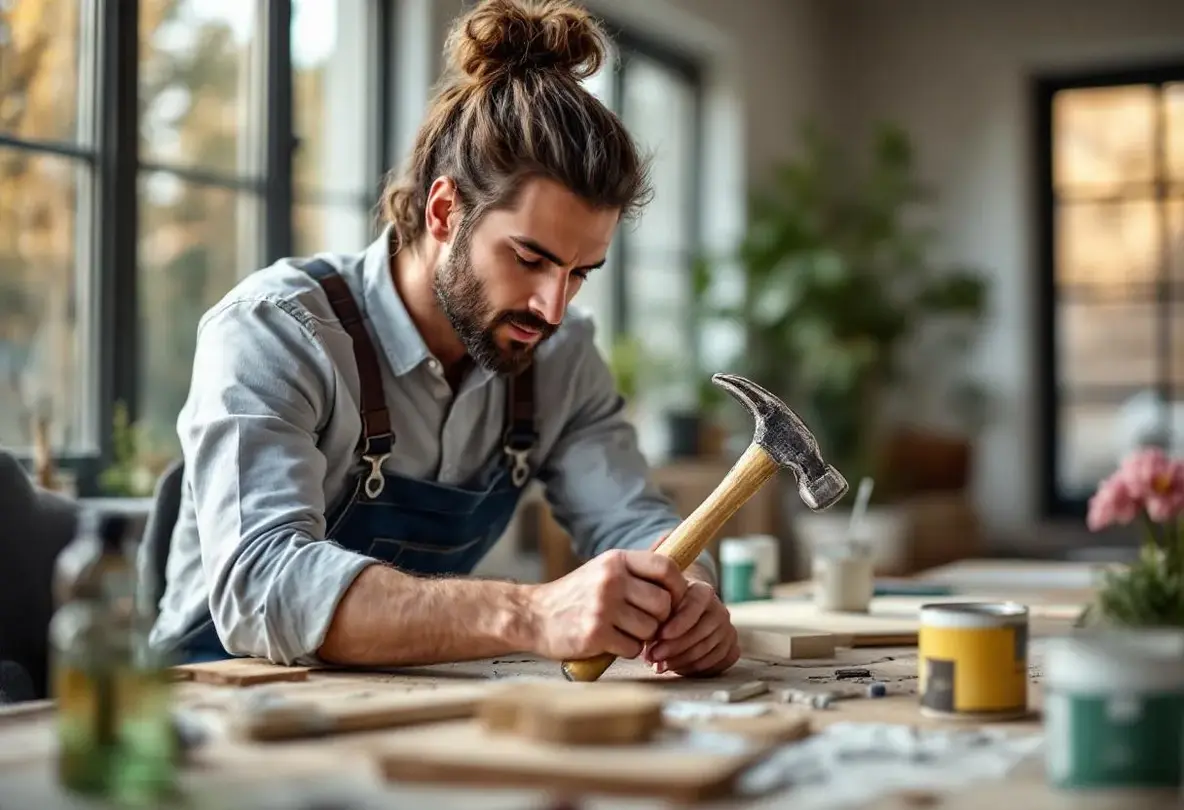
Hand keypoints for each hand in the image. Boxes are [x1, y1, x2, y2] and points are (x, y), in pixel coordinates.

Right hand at [524, 549, 687, 660]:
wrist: (533, 615)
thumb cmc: (575, 595)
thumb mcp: (603, 569)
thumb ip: (635, 567)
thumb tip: (673, 546)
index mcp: (616, 560)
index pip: (666, 567)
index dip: (678, 587)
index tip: (674, 600)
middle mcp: (611, 580)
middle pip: (663, 604)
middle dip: (660, 619)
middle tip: (644, 622)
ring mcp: (602, 607)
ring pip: (650, 629)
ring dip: (642, 637)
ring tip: (623, 632)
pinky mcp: (595, 634)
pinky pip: (633, 648)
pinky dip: (627, 650)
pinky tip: (611, 642)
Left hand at [643, 573, 739, 676]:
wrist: (689, 614)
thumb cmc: (670, 609)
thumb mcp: (662, 606)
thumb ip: (656, 621)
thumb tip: (648, 651)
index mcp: (703, 592)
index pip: (695, 605)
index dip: (679, 622)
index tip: (660, 636)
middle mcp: (720, 610)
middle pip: (700, 631)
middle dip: (674, 647)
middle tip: (652, 657)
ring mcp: (728, 630)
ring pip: (707, 650)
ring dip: (681, 661)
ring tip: (659, 665)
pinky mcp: (732, 648)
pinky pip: (716, 663)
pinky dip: (694, 669)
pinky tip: (677, 668)